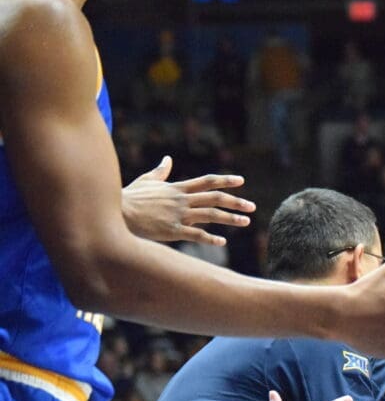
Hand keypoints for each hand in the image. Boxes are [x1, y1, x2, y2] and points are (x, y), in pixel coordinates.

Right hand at [121, 155, 254, 245]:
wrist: (116, 212)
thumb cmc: (130, 197)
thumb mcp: (146, 181)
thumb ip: (160, 171)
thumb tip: (167, 159)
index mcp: (177, 188)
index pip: (206, 181)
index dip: (225, 180)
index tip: (241, 181)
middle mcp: (181, 200)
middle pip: (215, 198)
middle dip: (236, 201)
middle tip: (252, 206)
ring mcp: (178, 215)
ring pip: (210, 215)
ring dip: (230, 219)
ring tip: (246, 222)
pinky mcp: (172, 230)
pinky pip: (196, 234)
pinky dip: (210, 238)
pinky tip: (222, 241)